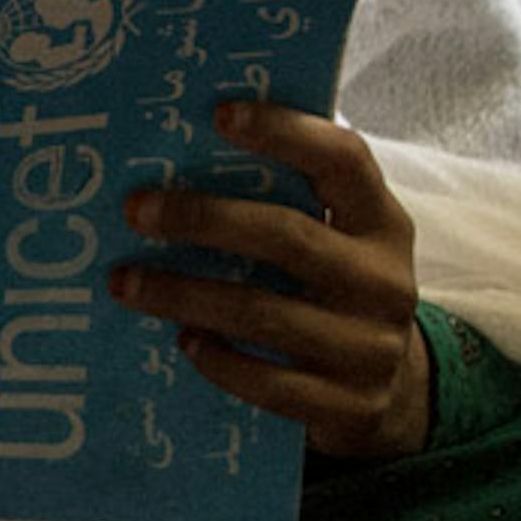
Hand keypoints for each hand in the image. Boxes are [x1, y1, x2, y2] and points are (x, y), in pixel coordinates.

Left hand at [114, 101, 427, 458]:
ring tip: (124, 282)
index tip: (219, 113)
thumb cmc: (332, 291)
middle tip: (135, 209)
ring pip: (263, 314)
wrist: (396, 394)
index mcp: (381, 222)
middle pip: (288, 238)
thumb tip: (176, 153)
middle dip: (204, 220)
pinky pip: (269, 384)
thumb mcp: (332, 240)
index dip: (287, 132)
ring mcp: (370, 349)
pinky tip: (182, 340)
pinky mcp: (351, 407)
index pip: (344, 161)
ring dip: (184, 295)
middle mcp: (384, 281)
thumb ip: (282, 201)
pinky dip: (219, 361)